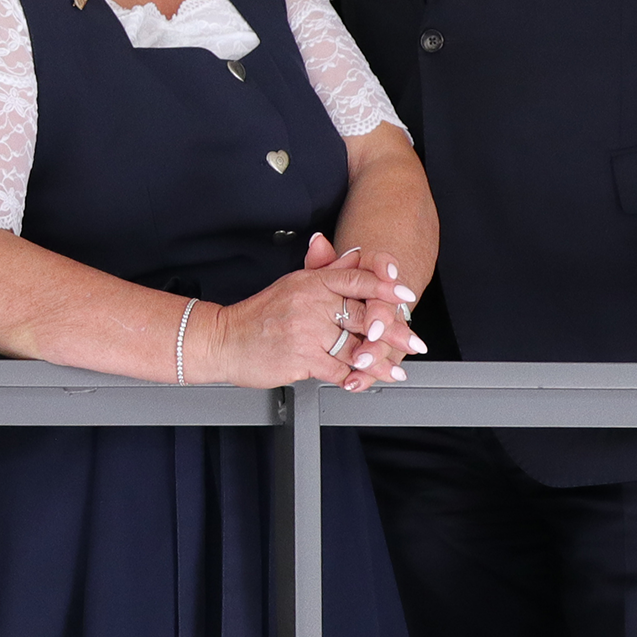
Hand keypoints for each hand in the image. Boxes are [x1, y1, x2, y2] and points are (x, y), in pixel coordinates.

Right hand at [200, 236, 424, 391]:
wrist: (223, 340)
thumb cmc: (257, 316)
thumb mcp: (292, 285)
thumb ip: (326, 270)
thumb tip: (353, 256)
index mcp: (309, 281)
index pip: (356, 279)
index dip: (385, 287)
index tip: (405, 297)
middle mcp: (310, 302)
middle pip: (363, 315)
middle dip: (393, 332)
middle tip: (413, 341)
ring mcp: (306, 330)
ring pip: (355, 346)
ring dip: (379, 361)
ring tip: (395, 369)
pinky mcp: (301, 357)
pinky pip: (337, 368)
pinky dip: (354, 377)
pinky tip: (364, 380)